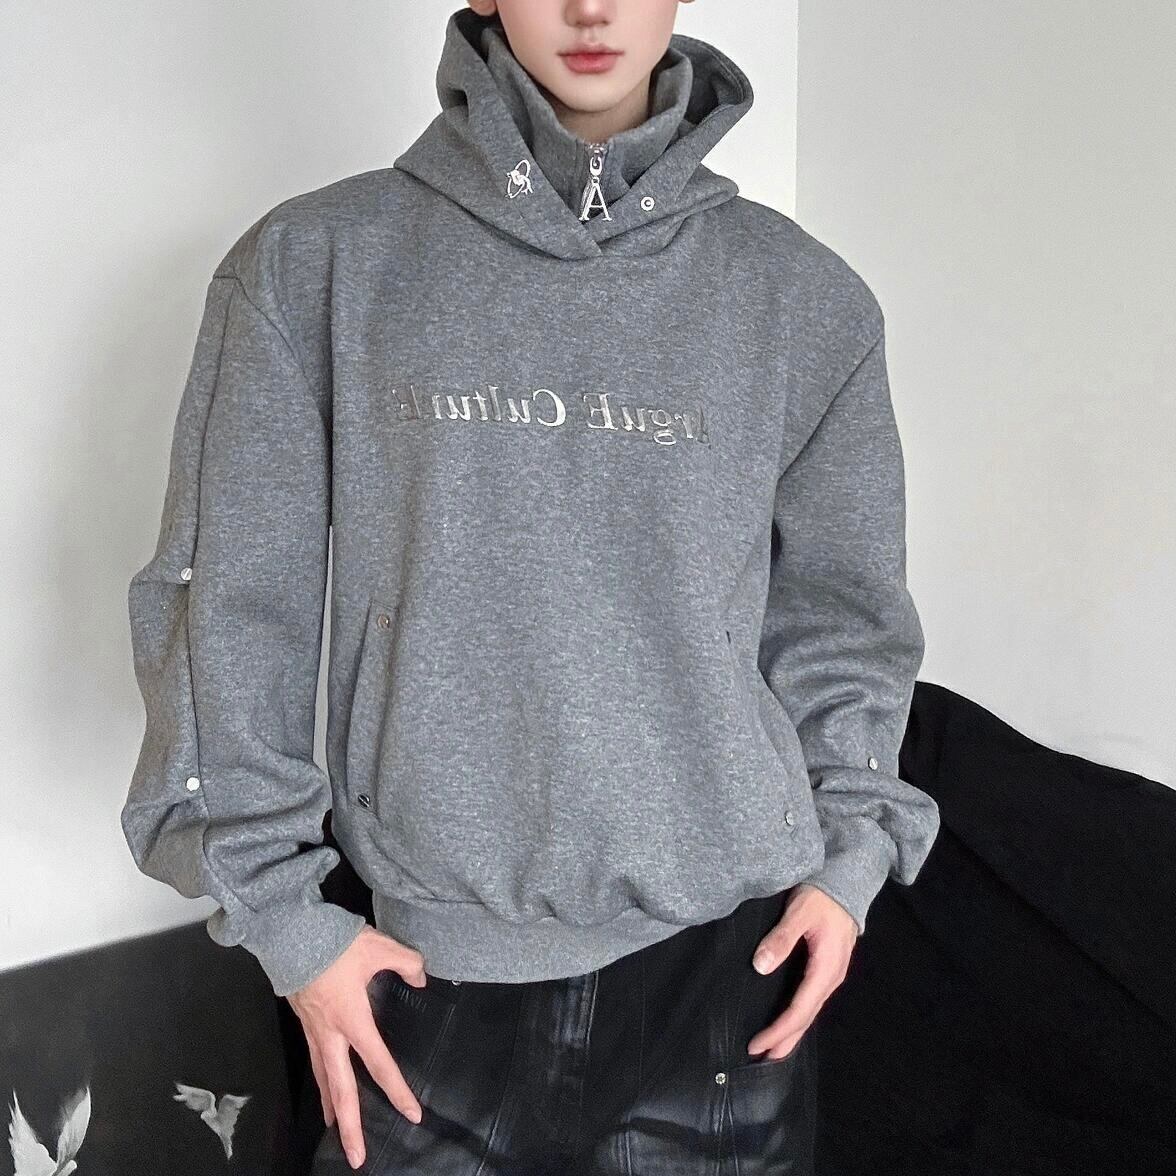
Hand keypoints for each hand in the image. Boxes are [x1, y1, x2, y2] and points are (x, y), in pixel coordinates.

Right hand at [287, 925, 428, 1169]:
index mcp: (353, 1020)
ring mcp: (314, 1031)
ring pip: (325, 1080)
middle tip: (358, 1158)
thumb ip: (408, 963)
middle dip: (351, 1128)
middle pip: (342, 1091)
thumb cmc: (335, 942)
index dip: (398, 1091)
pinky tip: (324, 1088)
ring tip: (338, 1131)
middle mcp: (331, 1035)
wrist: (290, 933)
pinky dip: (321, 1082)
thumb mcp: (380, 947)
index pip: (380, 1064)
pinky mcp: (304, 1023)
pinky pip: (314, 1061)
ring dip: (333, 1108)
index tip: (413, 1114)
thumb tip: (421, 978)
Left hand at [743, 883, 858, 1060]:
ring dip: (792, 1032)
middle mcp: (830, 978)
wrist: (845, 884)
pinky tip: (789, 1022)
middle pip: (806, 1018)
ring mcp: (830, 974)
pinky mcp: (826, 968)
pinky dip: (798, 1016)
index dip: (778, 1031)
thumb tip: (760, 967)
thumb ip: (781, 939)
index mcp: (825, 969)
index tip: (757, 1045)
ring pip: (810, 1011)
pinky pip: (811, 1000)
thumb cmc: (821, 897)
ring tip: (773, 1050)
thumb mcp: (799, 913)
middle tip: (761, 1059)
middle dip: (784, 1040)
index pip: (799, 1010)